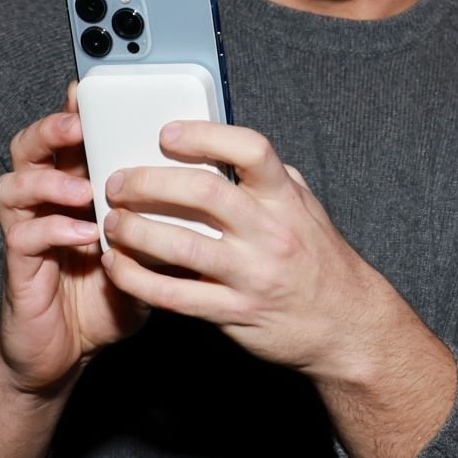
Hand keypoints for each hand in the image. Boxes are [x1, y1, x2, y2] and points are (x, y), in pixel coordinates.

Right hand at [0, 86, 148, 394]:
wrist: (71, 350)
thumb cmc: (114, 292)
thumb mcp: (152, 247)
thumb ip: (171, 214)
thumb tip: (218, 180)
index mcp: (78, 186)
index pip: (71, 137)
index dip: (77, 109)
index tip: (97, 89)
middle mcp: (47, 203)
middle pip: (29, 148)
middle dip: (51, 130)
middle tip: (79, 125)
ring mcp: (28, 233)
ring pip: (13, 186)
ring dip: (49, 181)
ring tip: (84, 187)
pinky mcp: (19, 269)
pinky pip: (23, 238)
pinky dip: (54, 230)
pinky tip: (85, 234)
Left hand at [97, 121, 455, 457]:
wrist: (345, 323)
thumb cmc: (319, 261)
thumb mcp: (304, 209)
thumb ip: (268, 181)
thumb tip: (221, 149)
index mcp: (287, 199)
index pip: (251, 151)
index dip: (205, 136)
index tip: (167, 133)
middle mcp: (271, 232)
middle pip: (203, 194)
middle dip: (148, 183)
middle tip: (117, 182)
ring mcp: (252, 274)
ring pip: (179, 245)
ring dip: (133, 230)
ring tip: (112, 222)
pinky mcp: (233, 312)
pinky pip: (172, 294)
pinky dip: (134, 278)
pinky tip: (116, 265)